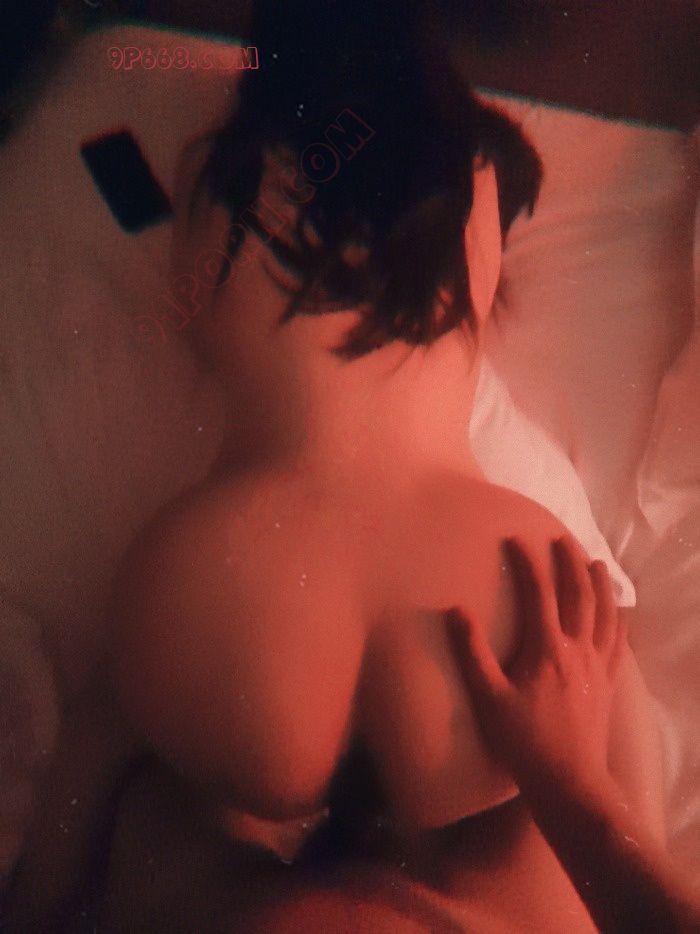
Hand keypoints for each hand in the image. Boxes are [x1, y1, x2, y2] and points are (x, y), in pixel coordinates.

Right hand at [447, 536, 627, 799]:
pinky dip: (617, 619)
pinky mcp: (609, 683)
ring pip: (604, 613)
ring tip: (593, 562)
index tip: (515, 538)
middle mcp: (577, 649)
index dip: (527, 562)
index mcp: (546, 649)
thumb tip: (456, 610)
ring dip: (599, 583)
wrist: (569, 782)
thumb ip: (472, 652)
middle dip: (569, 561)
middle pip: (578, 593)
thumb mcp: (488, 698)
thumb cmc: (524, 742)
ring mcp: (598, 665)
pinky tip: (618, 610)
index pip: (538, 592)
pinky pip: (618, 642)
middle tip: (560, 537)